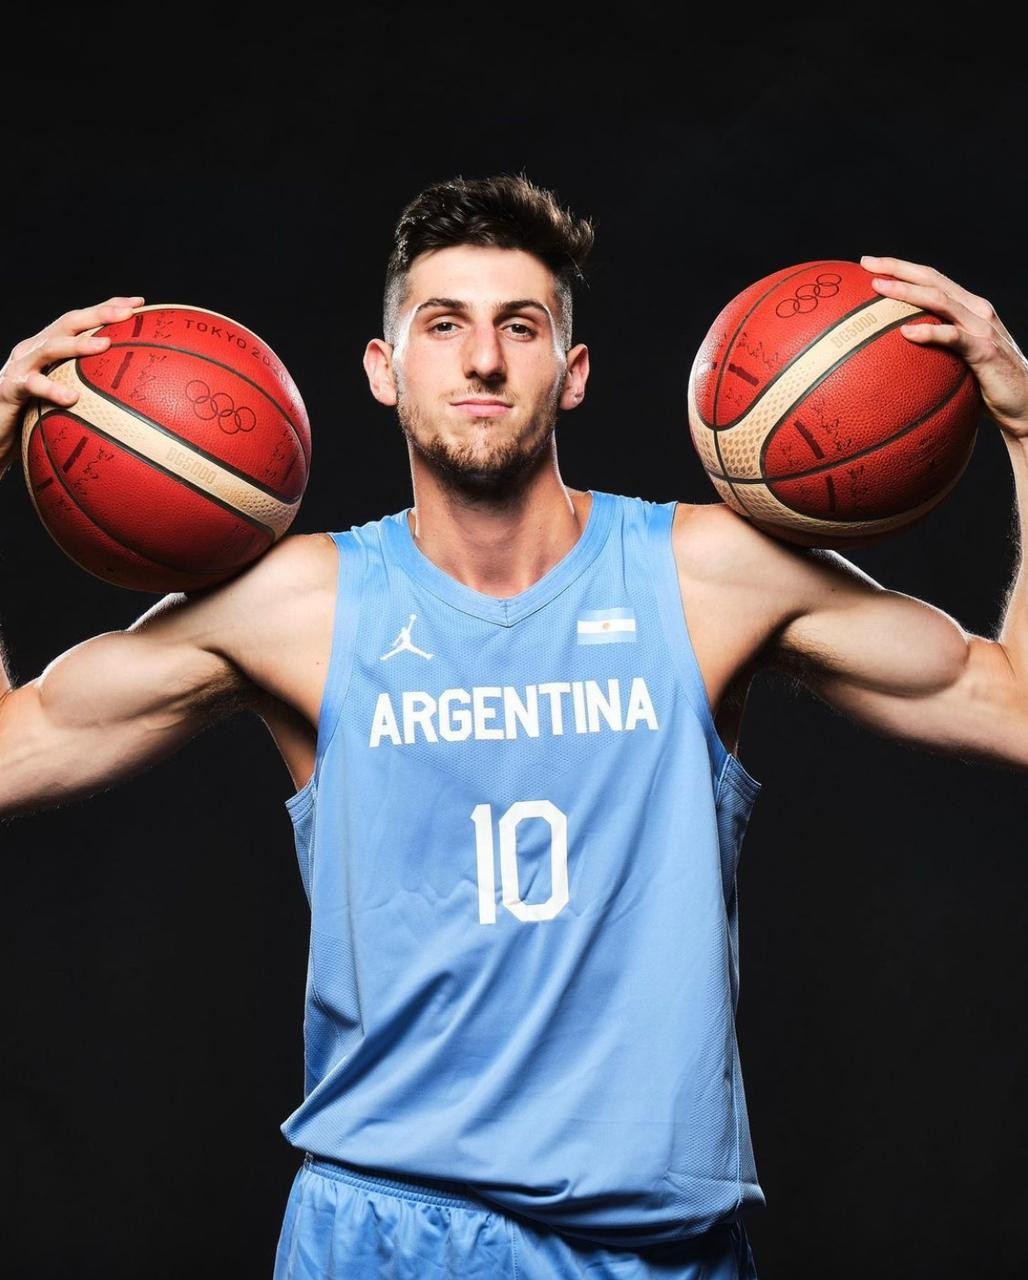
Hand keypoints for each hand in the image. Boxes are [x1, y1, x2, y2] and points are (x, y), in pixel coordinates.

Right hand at [0, 295, 145, 467]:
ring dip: (78, 344)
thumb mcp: (66, 396)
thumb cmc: (33, 413)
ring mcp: (21, 365)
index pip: (82, 320)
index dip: (108, 308)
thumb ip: (91, 388)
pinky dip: (51, 389)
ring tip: (105, 345)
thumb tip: (134, 397)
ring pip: (50, 347)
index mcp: (51, 346)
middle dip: (99, 314)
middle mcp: (35, 349)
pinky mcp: (10, 387)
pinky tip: (72, 398)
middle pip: (68, 323)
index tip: (140, 304)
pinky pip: (32, 385)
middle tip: (128, 314)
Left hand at [861, 255, 1027, 439]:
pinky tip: (906, 333)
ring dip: (907, 292)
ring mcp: (982, 328)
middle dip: (898, 268)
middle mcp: (976, 310)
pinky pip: (954, 337)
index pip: (932, 279)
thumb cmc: (987, 385)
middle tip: (867, 264)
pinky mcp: (985, 351)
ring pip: (941, 300)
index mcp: (968, 308)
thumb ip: (934, 350)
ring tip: (879, 289)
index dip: (902, 268)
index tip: (870, 263)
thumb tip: (893, 354)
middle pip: (933, 279)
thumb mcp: (957, 360)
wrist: (1024, 404)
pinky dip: (930, 332)